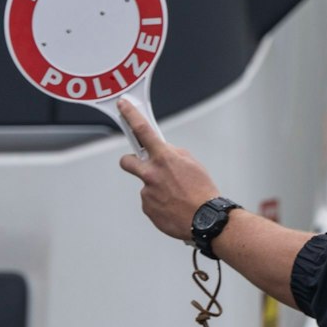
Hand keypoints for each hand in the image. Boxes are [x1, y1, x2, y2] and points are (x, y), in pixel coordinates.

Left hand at [117, 98, 220, 241]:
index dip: (130, 115)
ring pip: (145, 184)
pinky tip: (172, 205)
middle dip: (131, 161)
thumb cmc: (202, 192)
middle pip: (127, 161)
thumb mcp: (192, 163)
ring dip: (155, 188)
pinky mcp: (147, 207)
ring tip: (174, 195)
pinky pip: (149, 201)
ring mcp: (147, 192)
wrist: (205, 220)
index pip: (142, 130)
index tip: (122, 106)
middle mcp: (151, 174)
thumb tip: (164, 152)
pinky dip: (159, 203)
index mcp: (164, 158)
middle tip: (143, 166)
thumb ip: (173, 154)